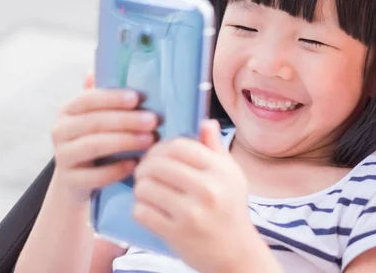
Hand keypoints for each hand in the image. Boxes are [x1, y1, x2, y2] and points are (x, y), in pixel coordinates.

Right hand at [50, 73, 158, 203]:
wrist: (77, 181)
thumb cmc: (96, 141)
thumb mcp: (98, 118)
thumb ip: (106, 98)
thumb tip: (116, 68)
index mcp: (68, 110)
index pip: (88, 99)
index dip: (112, 98)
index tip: (137, 97)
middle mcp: (60, 131)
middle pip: (94, 122)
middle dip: (126, 120)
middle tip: (153, 120)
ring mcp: (62, 156)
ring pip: (93, 146)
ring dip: (124, 141)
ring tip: (149, 140)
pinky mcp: (70, 180)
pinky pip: (93, 175)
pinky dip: (115, 170)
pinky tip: (134, 165)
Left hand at [132, 120, 270, 272]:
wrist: (236, 253)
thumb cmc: (231, 209)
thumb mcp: (231, 174)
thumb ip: (216, 148)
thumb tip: (206, 122)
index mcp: (220, 170)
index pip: (179, 146)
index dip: (161, 148)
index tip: (158, 155)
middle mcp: (208, 189)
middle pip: (158, 165)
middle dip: (145, 167)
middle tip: (145, 173)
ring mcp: (191, 213)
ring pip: (145, 187)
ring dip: (140, 188)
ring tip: (147, 191)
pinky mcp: (176, 234)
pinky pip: (142, 211)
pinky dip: (140, 209)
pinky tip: (149, 209)